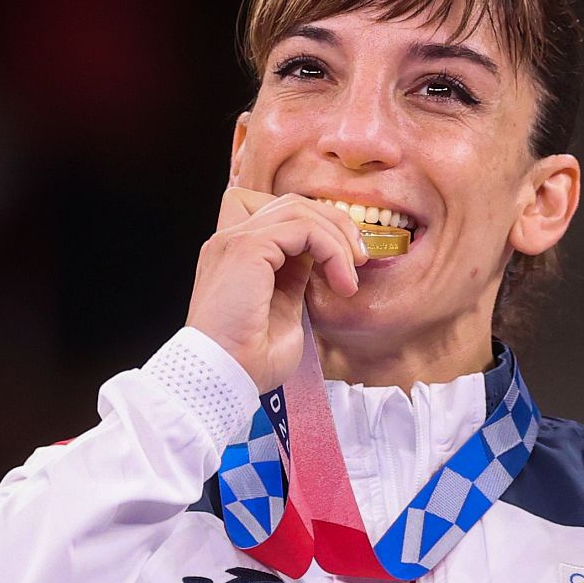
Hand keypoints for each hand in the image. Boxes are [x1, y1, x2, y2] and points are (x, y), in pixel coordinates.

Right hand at [186, 186, 368, 391]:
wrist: (224, 378)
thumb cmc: (250, 360)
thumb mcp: (284, 309)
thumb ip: (295, 278)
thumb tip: (319, 259)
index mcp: (235, 255)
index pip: (277, 214)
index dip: (315, 226)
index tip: (342, 260)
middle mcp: (230, 240)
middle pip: (292, 204)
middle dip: (334, 225)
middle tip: (359, 261)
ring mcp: (235, 240)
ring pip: (300, 210)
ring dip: (338, 238)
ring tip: (351, 276)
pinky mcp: (247, 248)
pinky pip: (304, 228)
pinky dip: (332, 250)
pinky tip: (342, 282)